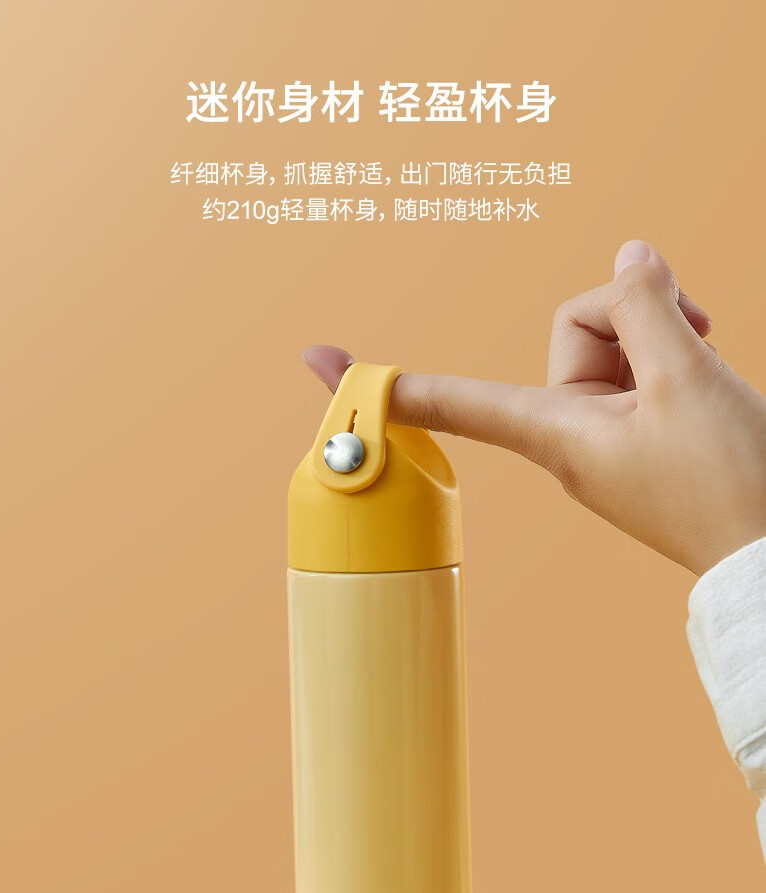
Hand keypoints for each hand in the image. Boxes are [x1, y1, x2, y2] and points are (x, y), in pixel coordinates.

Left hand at [302, 241, 765, 575]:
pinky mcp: (641, 436)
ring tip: (709, 352)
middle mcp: (570, 435)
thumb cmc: (731, 482)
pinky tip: (709, 367)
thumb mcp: (689, 377)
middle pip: (575, 328)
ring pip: (617, 341)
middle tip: (693, 329)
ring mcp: (608, 437)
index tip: (321, 363)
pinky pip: (643, 369)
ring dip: (664, 327)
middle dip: (633, 310)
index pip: (455, 398)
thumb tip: (629, 256)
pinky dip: (675, 353)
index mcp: (557, 433)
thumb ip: (647, 306)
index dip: (390, 380)